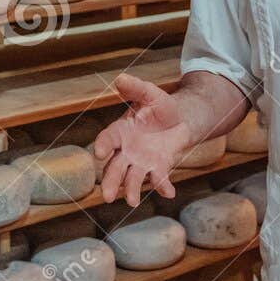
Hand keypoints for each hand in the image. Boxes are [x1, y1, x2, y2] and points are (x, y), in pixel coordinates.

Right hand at [92, 73, 195, 206]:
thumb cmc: (160, 106)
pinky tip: (169, 192)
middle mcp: (127, 151)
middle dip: (111, 181)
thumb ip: (136, 88)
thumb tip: (121, 78)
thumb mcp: (150, 94)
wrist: (180, 120)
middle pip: (115, 168)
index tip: (99, 152)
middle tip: (107, 196)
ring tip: (133, 202)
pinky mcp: (158, 169)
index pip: (107, 139)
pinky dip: (163, 186)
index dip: (103, 145)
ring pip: (132, 179)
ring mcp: (142, 162)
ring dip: (131, 191)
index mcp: (121, 131)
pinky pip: (158, 180)